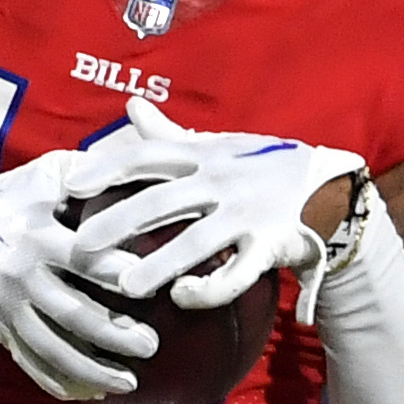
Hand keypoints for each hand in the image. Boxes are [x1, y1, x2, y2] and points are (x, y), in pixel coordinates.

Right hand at [0, 138, 165, 399]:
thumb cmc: (20, 196)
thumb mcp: (51, 174)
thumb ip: (95, 174)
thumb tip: (149, 169)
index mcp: (34, 234)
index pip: (84, 259)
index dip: (120, 275)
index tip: (157, 287)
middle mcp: (17, 274)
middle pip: (71, 312)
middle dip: (114, 334)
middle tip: (151, 345)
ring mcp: (5, 307)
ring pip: (51, 347)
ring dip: (91, 369)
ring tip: (130, 382)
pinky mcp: (0, 328)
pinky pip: (30, 362)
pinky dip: (60, 382)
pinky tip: (92, 394)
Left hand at [67, 97, 365, 310]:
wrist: (332, 189)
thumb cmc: (265, 167)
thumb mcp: (218, 145)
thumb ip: (171, 133)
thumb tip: (132, 106)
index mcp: (205, 155)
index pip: (147, 157)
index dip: (107, 169)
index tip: (72, 185)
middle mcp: (221, 182)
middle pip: (161, 201)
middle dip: (118, 223)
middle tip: (81, 247)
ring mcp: (246, 216)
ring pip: (196, 242)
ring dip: (159, 265)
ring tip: (125, 288)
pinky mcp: (269, 247)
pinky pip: (236, 275)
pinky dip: (209, 289)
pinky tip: (182, 297)